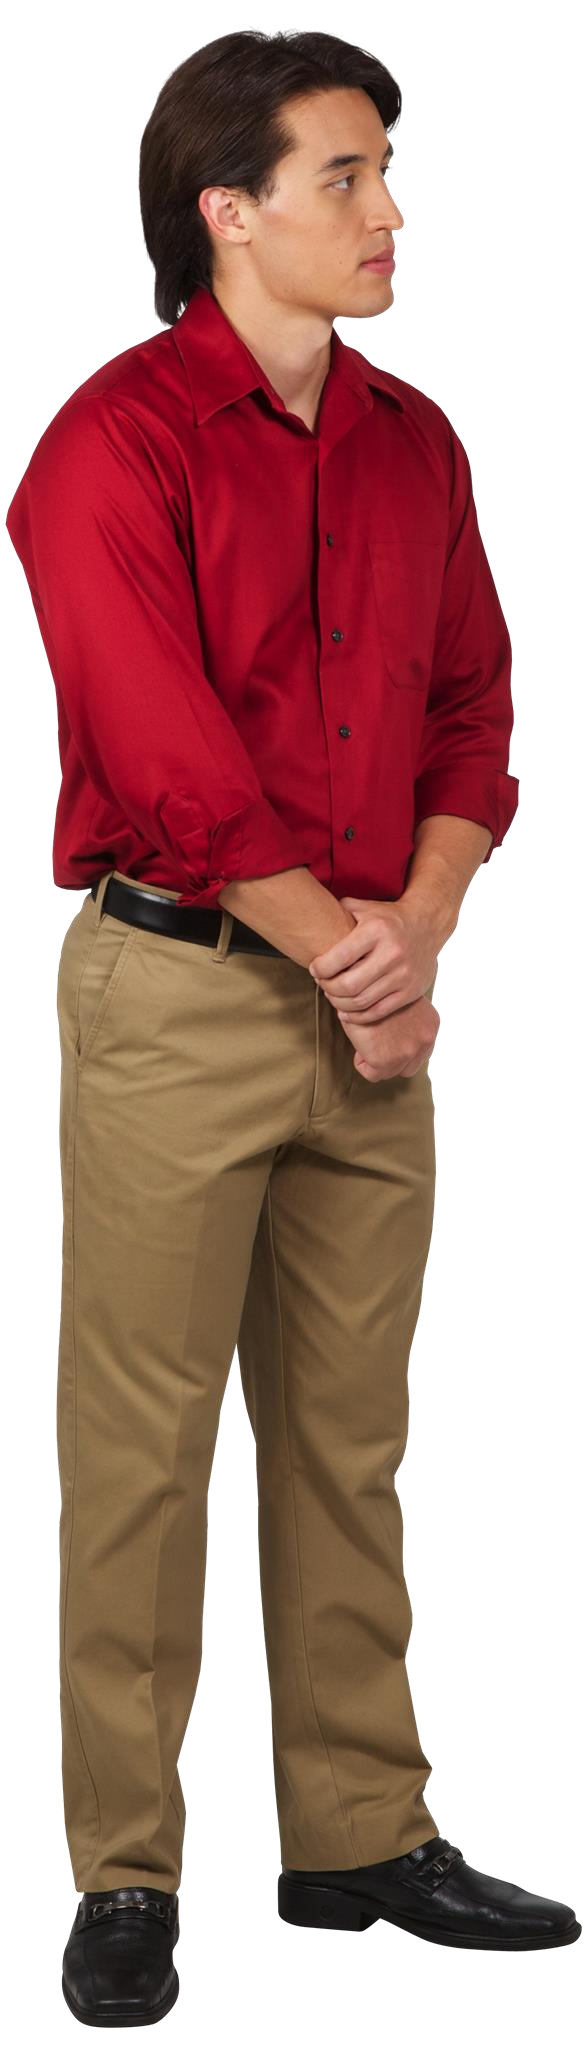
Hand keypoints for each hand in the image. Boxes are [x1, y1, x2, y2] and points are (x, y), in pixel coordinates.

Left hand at [308, 896, 439, 1023]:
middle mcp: (392, 953)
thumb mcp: (364, 908)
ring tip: (332, 995)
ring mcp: (404, 975)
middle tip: (322, 983)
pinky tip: (346, 1011)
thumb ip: (338, 911)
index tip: (314, 968)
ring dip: (339, 1003)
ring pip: (361, 1002)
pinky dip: (357, 1016)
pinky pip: (378, 1012)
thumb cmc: (387, 918)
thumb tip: (311, 917)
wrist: (428, 924)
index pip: (338, 958)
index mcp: (377, 930)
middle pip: (348, 985)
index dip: (319, 968)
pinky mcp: (411, 992)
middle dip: (328, 988)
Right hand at [339, 995, 440, 1082]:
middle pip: (408, 1068)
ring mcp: (407, 1051)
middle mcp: (426, 1040)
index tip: (386, 1036)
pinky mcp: (384, 1059)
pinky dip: (362, 1062)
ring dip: (376, 1060)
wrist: (362, 980)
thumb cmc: (377, 986)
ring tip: (367, 1040)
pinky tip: (360, 1042)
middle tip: (376, 1041)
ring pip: (389, 1073)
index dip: (399, 1048)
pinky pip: (372, 1074)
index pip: (420, 1054)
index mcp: (432, 1025)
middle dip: (391, 1059)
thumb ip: (410, 1020)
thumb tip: (398, 1038)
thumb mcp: (404, 1001)